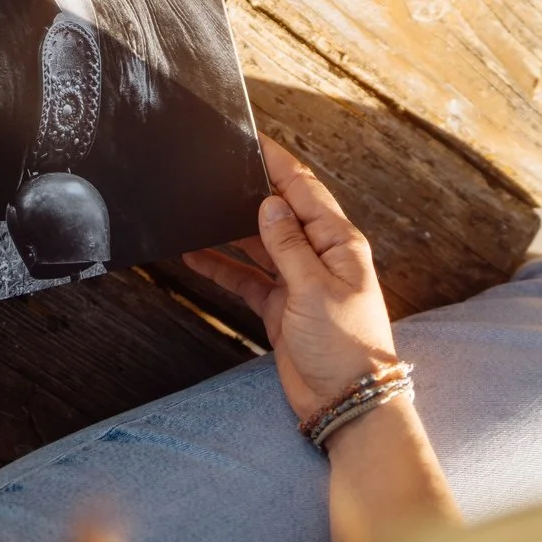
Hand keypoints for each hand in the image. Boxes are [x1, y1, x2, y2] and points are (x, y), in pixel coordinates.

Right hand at [185, 136, 395, 423]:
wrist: (347, 402)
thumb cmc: (345, 347)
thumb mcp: (314, 290)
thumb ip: (289, 246)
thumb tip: (270, 203)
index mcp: (338, 243)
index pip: (304, 190)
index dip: (278, 164)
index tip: (253, 139)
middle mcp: (319, 256)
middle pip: (280, 213)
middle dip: (250, 192)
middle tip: (217, 169)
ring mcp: (298, 282)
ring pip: (258, 244)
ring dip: (230, 229)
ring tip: (197, 209)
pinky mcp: (280, 307)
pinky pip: (246, 278)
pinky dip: (222, 267)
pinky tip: (194, 255)